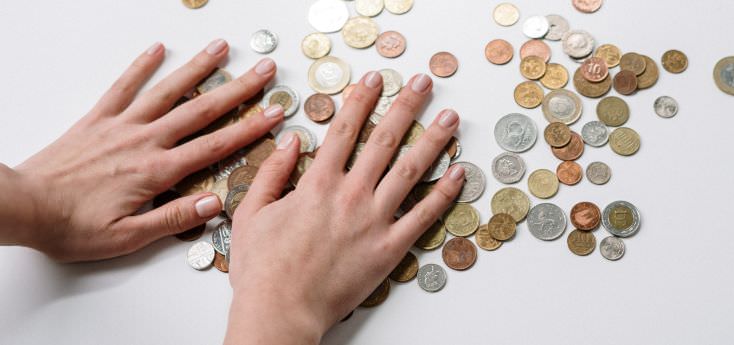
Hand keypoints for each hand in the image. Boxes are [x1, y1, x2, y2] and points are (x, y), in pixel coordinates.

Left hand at [8, 39, 282, 261]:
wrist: (22, 205)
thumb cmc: (72, 227)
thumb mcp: (127, 237)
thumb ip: (172, 219)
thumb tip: (213, 203)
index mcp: (156, 172)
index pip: (214, 147)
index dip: (249, 128)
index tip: (275, 114)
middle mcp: (144, 141)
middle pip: (201, 110)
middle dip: (238, 89)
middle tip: (263, 71)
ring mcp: (121, 126)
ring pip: (168, 91)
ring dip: (198, 68)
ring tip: (221, 49)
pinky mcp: (97, 119)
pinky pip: (123, 87)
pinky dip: (141, 66)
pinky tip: (157, 49)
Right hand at [224, 72, 463, 343]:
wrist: (281, 311)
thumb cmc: (263, 268)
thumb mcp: (251, 213)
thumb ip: (272, 173)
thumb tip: (291, 140)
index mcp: (318, 184)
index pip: (346, 129)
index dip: (362, 99)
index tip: (375, 79)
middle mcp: (351, 195)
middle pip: (385, 139)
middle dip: (407, 106)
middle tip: (423, 83)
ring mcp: (375, 221)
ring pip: (411, 171)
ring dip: (434, 140)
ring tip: (451, 119)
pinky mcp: (390, 248)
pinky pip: (424, 216)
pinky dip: (444, 193)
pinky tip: (458, 173)